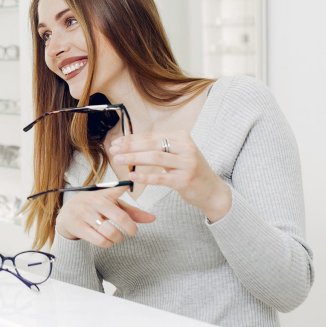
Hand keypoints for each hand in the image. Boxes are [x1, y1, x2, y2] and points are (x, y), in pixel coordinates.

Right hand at [56, 184, 155, 247]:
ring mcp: (85, 214)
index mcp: (104, 193)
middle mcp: (94, 201)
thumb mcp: (111, 206)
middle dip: (131, 229)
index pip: (116, 188)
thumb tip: (153, 218)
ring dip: (118, 238)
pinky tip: (107, 241)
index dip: (124, 186)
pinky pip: (99, 240)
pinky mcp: (78, 226)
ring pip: (111, 232)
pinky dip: (108, 244)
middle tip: (132, 233)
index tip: (130, 184)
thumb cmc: (94, 209)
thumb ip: (131, 212)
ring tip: (118, 238)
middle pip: (120, 217)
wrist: (66, 214)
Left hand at [110, 130, 231, 221]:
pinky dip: (145, 176)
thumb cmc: (190, 171)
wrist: (212, 190)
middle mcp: (186, 147)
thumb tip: (130, 143)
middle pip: (151, 145)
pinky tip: (132, 176)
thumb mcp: (178, 154)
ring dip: (133, 158)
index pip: (151, 136)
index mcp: (182, 137)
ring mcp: (187, 163)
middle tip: (113, 150)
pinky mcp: (185, 180)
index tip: (116, 142)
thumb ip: (159, 147)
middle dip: (129, 147)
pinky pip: (161, 177)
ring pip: (154, 158)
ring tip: (118, 160)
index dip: (131, 139)